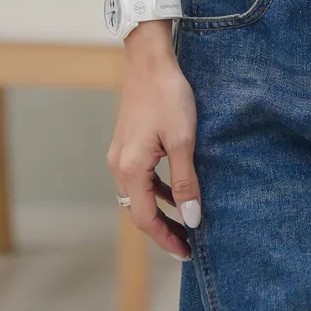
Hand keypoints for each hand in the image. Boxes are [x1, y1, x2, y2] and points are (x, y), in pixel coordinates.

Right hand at [106, 47, 202, 260]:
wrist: (149, 59)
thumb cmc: (167, 95)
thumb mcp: (183, 140)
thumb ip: (185, 181)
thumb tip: (191, 218)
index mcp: (131, 169)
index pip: (146, 219)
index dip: (166, 238)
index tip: (186, 251)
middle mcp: (119, 165)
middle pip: (139, 210)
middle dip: (162, 228)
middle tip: (187, 242)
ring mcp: (120, 154)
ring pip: (139, 194)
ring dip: (160, 209)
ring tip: (184, 220)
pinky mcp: (127, 143)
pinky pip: (140, 177)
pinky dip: (156, 189)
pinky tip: (174, 188)